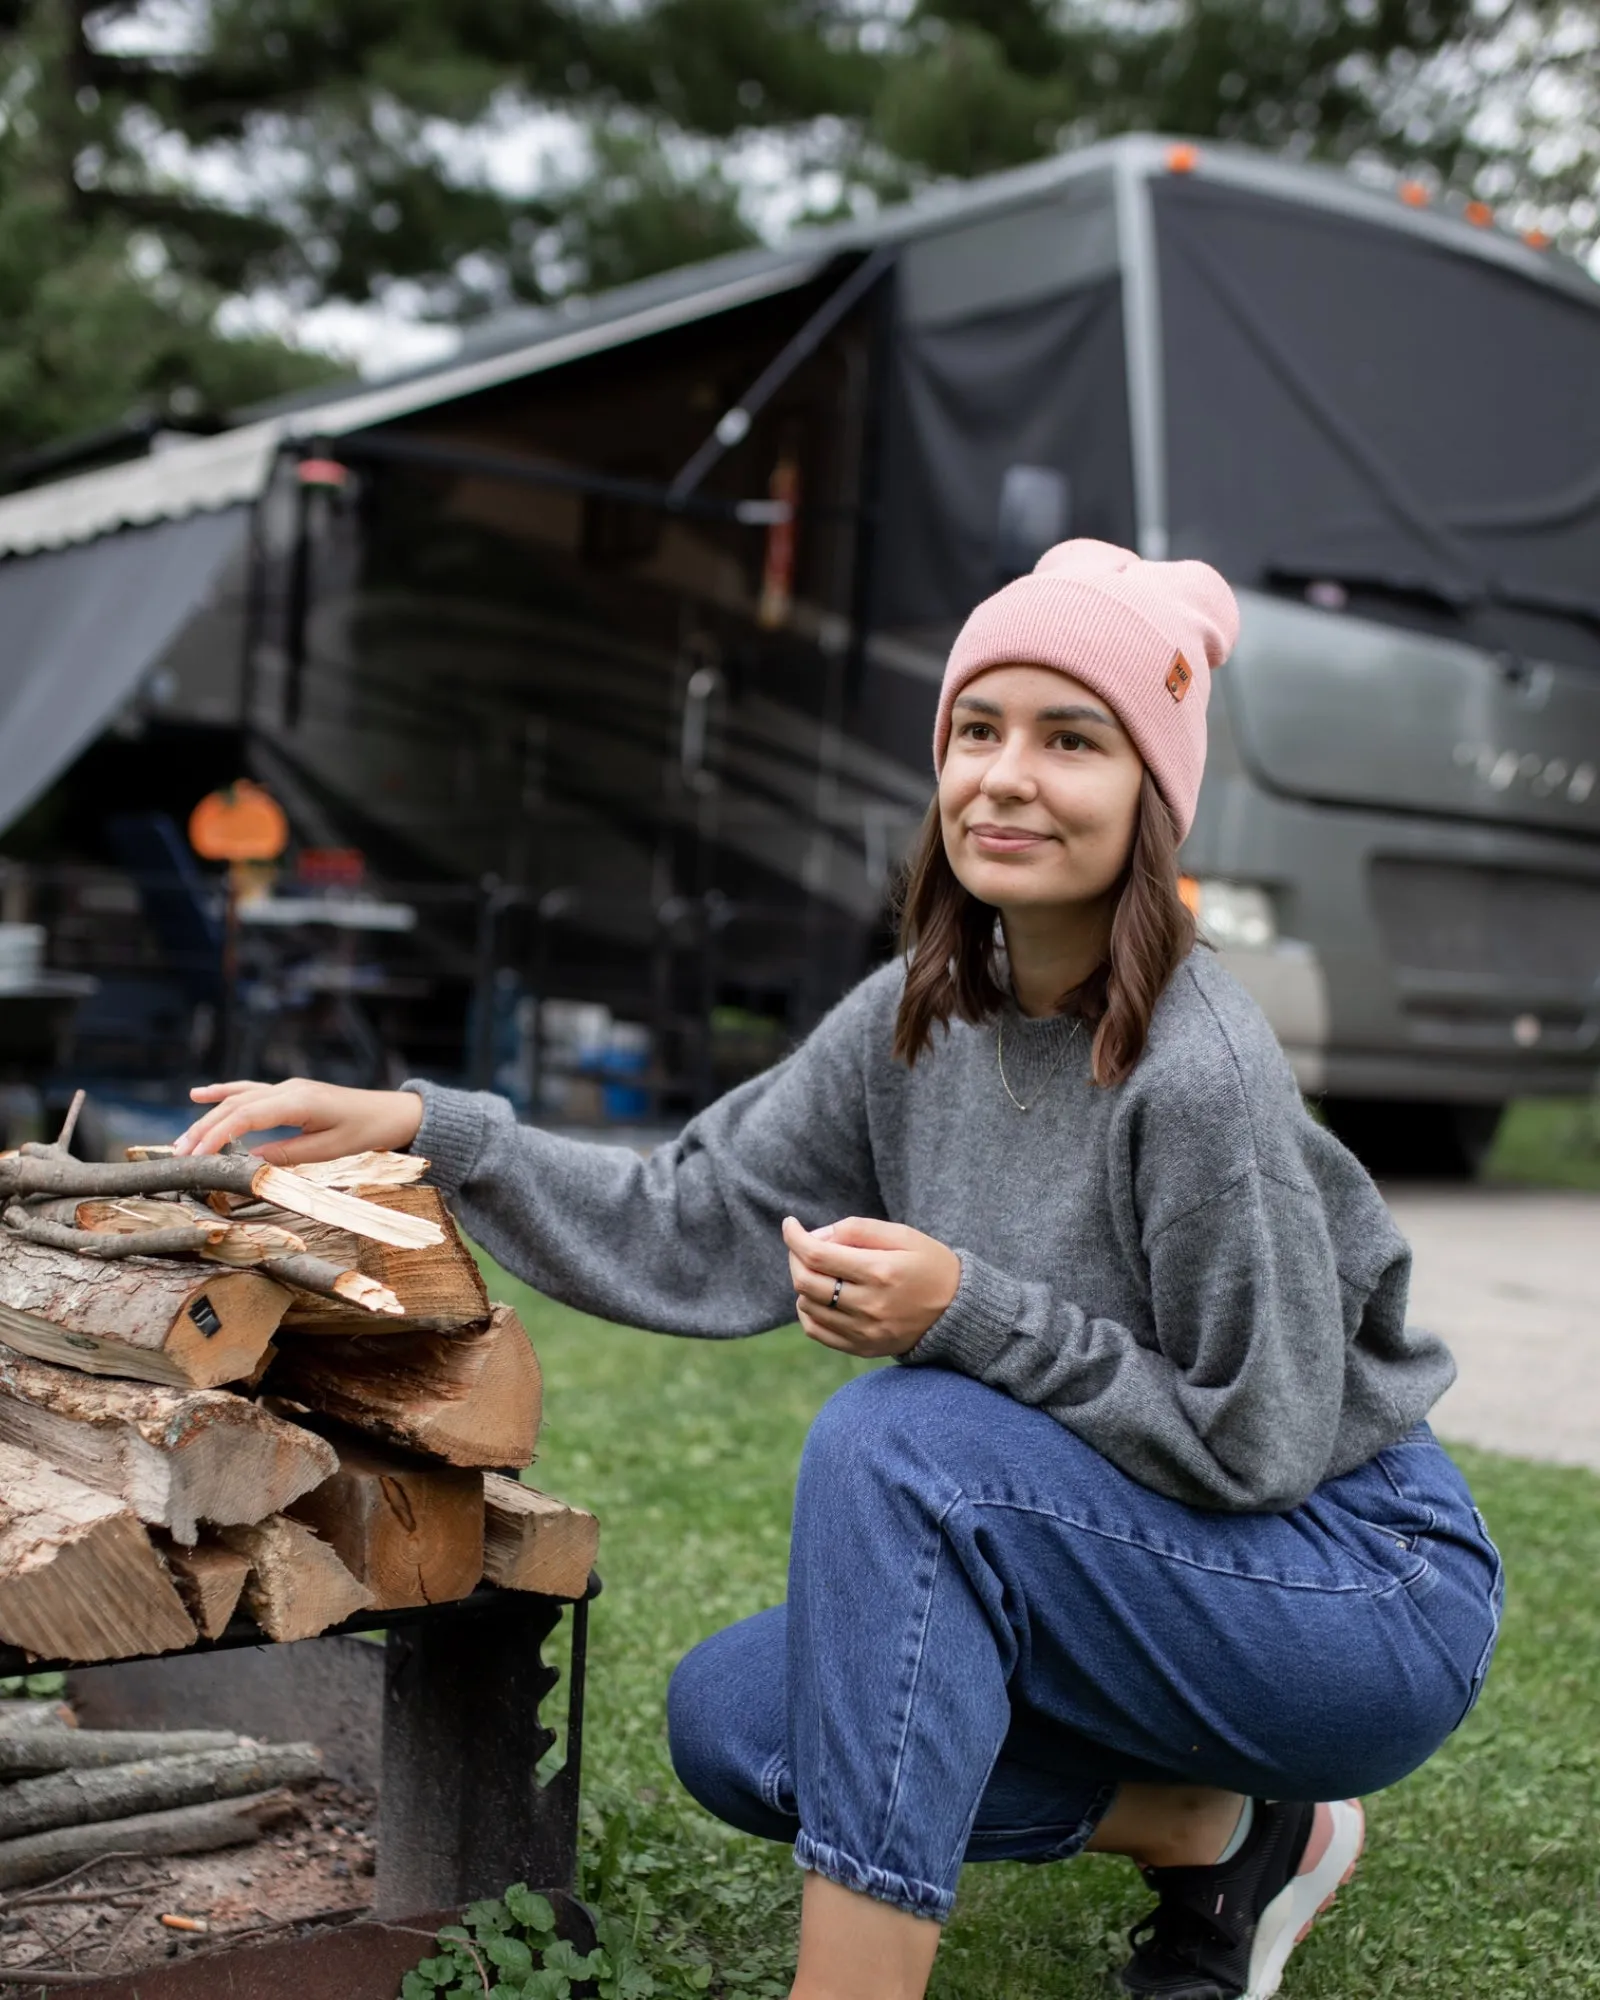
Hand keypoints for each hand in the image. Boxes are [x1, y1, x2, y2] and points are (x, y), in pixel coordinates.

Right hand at [172, 1079, 423, 1164]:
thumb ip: (288, 1155)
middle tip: (179, 1154)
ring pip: (238, 1099)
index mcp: (298, 1102)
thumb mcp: (330, 1152)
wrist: (393, 1113)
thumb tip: (248, 1163)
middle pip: (235, 1106)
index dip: (217, 1135)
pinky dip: (224, 1094)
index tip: (196, 1156)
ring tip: (183, 1140)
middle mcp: (288, 1089)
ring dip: (209, 1117)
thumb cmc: (367, 1132)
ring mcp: (288, 1088)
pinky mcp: (290, 1093)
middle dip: (204, 1130)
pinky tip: (199, 1095)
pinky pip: (250, 1091)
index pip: (246, 1115)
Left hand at [782, 1215, 960, 1358]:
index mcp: (880, 1271)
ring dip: (803, 1283)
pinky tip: (821, 1296)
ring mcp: (865, 1332)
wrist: (958, 1312)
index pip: (817, 1255)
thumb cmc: (930, 1265)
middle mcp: (870, 1305)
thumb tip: (816, 1236)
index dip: (795, 1237)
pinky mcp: (862, 1348)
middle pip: (805, 1282)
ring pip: (806, 1306)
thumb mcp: (902, 1235)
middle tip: (804, 1245)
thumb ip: (858, 1230)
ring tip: (820, 1269)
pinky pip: (816, 1331)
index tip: (790, 1224)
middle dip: (795, 1257)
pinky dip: (808, 1310)